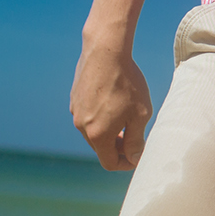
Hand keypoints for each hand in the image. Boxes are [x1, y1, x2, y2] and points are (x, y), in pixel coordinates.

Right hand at [70, 41, 152, 170]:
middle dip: (118, 146)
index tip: (137, 154)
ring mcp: (75, 111)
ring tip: (126, 114)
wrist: (106, 52)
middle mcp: (81, 126)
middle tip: (135, 134)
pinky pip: (88, 114)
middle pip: (100, 147)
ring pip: (93, 130)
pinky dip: (100, 115)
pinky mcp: (74, 98)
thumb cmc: (127, 83)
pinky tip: (114, 99)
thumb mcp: (140, 114)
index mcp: (97, 135)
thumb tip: (134, 158)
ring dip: (109, 129)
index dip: (125, 163)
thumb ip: (136, 140)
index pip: (109, 162)